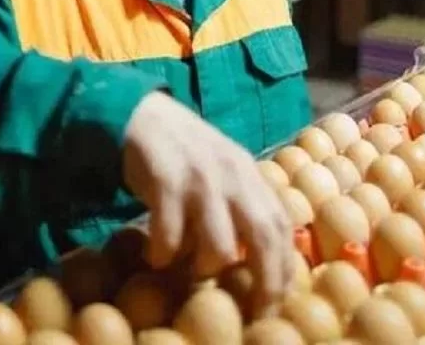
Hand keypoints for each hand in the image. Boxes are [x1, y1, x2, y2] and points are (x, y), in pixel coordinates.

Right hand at [123, 92, 294, 312]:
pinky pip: (171, 236)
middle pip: (263, 237)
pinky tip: (155, 255)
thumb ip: (241, 203)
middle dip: (264, 281)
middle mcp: (233, 175)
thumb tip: (256, 257)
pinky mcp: (166, 181)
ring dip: (203, 268)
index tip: (278, 301)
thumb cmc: (182, 152)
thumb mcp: (222, 171)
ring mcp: (201, 178)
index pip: (281, 226)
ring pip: (219, 246)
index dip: (284, 267)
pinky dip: (164, 254)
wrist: (140, 113)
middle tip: (254, 312)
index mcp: (250, 174)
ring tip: (185, 269)